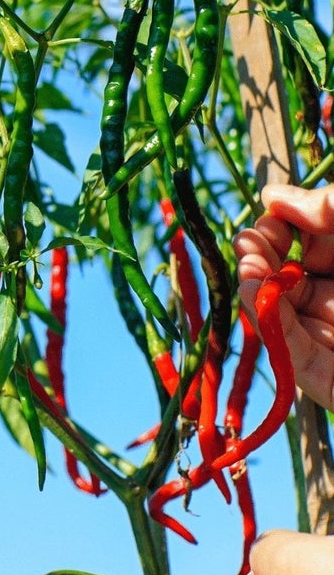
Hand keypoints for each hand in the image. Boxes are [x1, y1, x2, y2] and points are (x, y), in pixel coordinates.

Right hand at [233, 182, 333, 409]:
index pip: (302, 241)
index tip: (275, 215)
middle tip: (253, 242)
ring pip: (272, 309)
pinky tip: (252, 289)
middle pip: (279, 273)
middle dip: (257, 253)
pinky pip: (287, 350)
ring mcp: (328, 339)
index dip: (280, 227)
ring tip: (249, 263)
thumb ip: (331, 207)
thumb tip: (271, 194)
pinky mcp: (324, 379)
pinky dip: (264, 319)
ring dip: (251, 283)